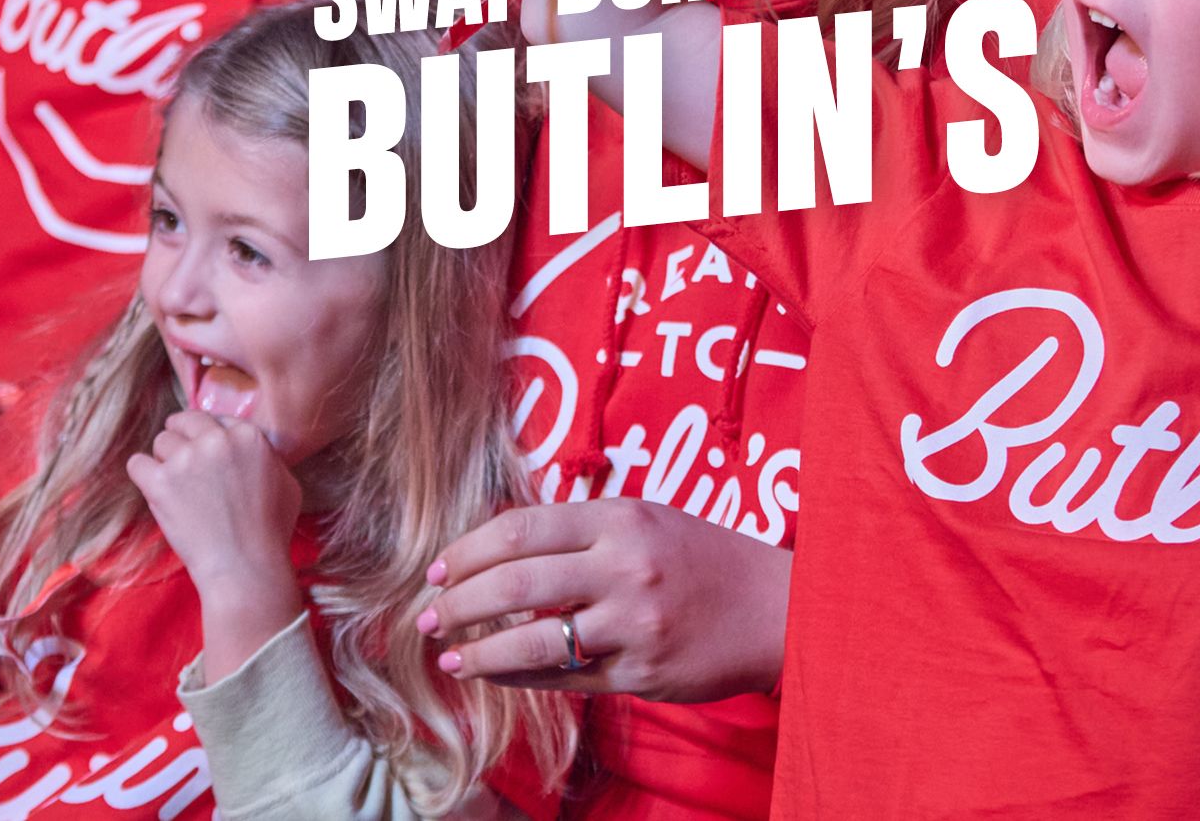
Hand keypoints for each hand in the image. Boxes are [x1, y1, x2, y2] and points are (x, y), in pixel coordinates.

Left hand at [126, 410, 302, 599]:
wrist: (245, 566)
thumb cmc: (270, 531)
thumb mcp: (286, 482)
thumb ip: (264, 456)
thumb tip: (248, 451)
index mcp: (248, 436)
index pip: (216, 418)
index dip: (209, 436)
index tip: (205, 452)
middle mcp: (216, 440)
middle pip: (185, 421)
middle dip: (183, 438)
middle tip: (183, 462)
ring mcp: (186, 459)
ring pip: (161, 441)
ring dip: (165, 459)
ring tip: (175, 484)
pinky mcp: (160, 482)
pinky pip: (137, 463)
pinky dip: (143, 474)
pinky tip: (153, 488)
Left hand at [419, 500, 790, 701]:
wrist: (774, 608)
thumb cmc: (702, 559)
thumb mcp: (646, 520)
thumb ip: (582, 529)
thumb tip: (500, 548)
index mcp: (619, 520)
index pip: (520, 530)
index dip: (466, 552)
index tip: (436, 570)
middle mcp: (623, 567)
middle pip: (514, 584)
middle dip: (457, 603)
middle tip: (426, 615)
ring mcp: (632, 624)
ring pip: (532, 642)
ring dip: (478, 651)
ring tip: (449, 655)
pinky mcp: (640, 673)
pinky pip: (564, 678)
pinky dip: (519, 677)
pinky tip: (495, 674)